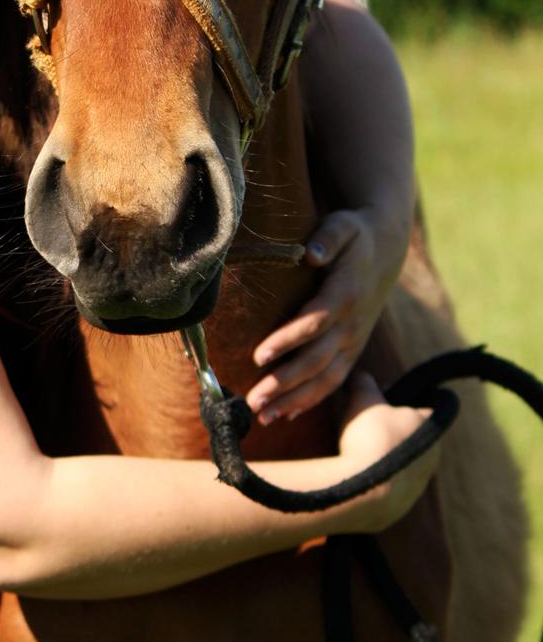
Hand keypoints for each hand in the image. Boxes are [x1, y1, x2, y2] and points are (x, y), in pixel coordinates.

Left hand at [246, 206, 407, 424]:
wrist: (387, 249)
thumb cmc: (354, 235)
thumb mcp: (344, 225)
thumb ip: (328, 238)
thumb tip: (312, 253)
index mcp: (346, 294)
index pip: (315, 323)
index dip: (288, 340)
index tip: (259, 356)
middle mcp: (352, 324)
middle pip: (317, 360)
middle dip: (285, 382)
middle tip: (253, 399)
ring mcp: (354, 341)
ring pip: (325, 379)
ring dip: (294, 400)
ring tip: (263, 416)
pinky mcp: (352, 350)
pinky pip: (334, 381)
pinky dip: (312, 400)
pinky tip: (286, 415)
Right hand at [333, 371, 437, 531]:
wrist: (361, 491)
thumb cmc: (368, 437)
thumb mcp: (362, 397)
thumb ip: (364, 380)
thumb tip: (360, 374)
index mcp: (430, 428)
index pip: (428, 406)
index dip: (404, 399)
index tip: (381, 399)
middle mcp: (432, 459)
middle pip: (412, 437)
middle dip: (391, 431)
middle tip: (363, 427)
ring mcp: (417, 488)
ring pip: (402, 465)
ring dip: (384, 459)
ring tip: (355, 454)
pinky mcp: (401, 509)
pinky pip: (388, 490)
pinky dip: (375, 482)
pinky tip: (354, 477)